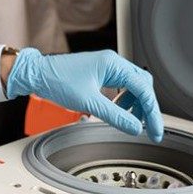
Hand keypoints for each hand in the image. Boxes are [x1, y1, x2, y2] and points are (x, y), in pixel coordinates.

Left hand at [4, 48, 163, 141]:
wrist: (36, 74)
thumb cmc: (57, 81)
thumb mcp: (88, 102)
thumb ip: (115, 116)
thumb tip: (135, 128)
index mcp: (113, 64)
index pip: (144, 89)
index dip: (152, 112)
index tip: (156, 131)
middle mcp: (113, 63)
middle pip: (143, 86)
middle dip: (146, 107)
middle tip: (147, 128)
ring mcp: (107, 67)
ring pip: (133, 86)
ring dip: (134, 104)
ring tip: (128, 120)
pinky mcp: (100, 73)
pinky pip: (120, 87)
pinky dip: (123, 100)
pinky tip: (116, 111)